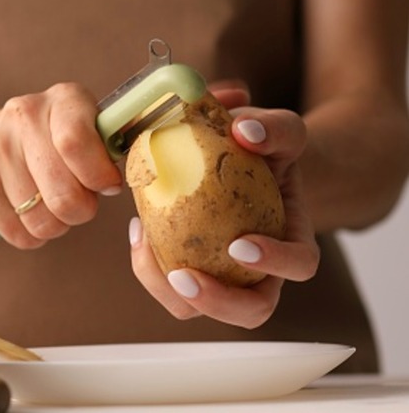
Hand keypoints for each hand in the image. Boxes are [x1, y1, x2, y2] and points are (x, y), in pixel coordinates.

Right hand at [0, 83, 122, 248]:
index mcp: (63, 99)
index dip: (97, 176)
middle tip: (80, 204)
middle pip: (64, 192)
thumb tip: (129, 177)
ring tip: (51, 207)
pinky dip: (31, 236)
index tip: (107, 186)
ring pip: (42, 219)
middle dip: (81, 210)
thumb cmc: (46, 144)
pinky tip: (27, 216)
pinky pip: (19, 233)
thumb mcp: (81, 129)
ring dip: (55, 225)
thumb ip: (108, 148)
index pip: (76, 143)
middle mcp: (25, 116)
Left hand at [129, 80, 319, 328]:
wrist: (241, 159)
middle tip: (183, 276)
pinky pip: (166, 283)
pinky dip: (148, 262)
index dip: (276, 263)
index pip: (301, 265)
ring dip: (166, 288)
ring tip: (144, 244)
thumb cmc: (265, 150)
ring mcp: (222, 276)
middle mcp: (261, 270)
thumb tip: (245, 131)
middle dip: (217, 302)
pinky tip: (137, 228)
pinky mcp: (188, 269)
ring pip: (198, 307)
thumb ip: (272, 127)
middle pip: (252, 311)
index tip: (239, 244)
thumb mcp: (279, 131)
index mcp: (291, 239)